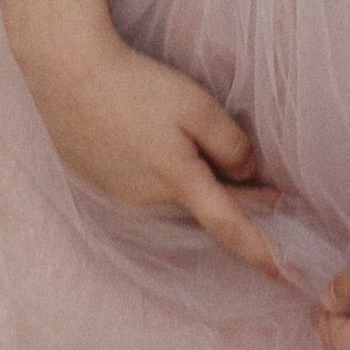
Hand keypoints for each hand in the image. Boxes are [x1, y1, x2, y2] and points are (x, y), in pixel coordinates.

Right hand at [29, 35, 284, 276]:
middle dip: (235, 200)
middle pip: (201, 206)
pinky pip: (144, 185)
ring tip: (205, 155)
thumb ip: (230, 144)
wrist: (68, 74)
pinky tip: (153, 141)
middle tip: (271, 192)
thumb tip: (246, 174)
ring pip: (171, 195)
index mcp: (178, 182)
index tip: (281, 274)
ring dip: (194, 182)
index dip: (257, 249)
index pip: (228, 225)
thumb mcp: (197, 106)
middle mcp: (149, 200)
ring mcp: (120, 193)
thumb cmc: (137, 86)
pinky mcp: (100, 179)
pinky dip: (160, 172)